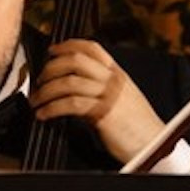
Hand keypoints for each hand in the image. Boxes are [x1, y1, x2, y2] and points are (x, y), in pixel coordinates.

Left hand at [32, 37, 166, 165]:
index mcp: (118, 74)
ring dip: (46, 91)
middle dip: (51, 68)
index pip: (92, 48)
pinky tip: (44, 115)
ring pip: (69, 82)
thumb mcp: (121, 99)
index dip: (68, 45)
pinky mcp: (103, 113)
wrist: (154, 144)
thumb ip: (100, 90)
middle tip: (39, 81)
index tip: (52, 51)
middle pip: (75, 61)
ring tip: (36, 101)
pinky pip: (70, 104)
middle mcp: (113, 80)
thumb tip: (73, 89)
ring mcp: (109, 95)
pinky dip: (52, 108)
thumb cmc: (137, 126)